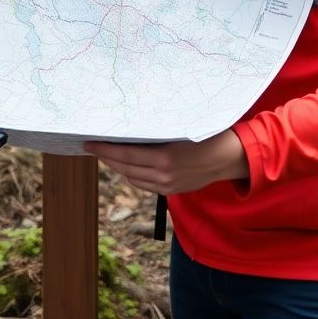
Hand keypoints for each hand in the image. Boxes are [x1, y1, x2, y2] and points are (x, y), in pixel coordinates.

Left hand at [84, 129, 248, 195]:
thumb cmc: (205, 134)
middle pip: (123, 167)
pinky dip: (131, 174)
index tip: (89, 142)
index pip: (124, 154)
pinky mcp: (170, 191)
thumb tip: (129, 127)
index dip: (104, 149)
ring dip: (117, 166)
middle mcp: (163, 174)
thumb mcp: (179, 129)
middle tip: (92, 146)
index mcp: (164, 157)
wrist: (228, 157)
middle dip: (105, 157)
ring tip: (107, 154)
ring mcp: (167, 185)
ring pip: (131, 177)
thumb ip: (156, 133)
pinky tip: (126, 165)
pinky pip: (143, 184)